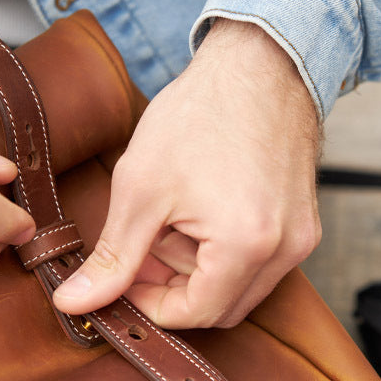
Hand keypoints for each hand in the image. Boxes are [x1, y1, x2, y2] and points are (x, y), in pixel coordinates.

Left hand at [52, 19, 320, 328]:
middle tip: (144, 246)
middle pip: (220, 308)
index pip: (195, 315)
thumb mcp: (141, 188)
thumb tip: (75, 302)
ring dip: (198, 269)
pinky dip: (225, 252)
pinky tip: (202, 212)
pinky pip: (259, 264)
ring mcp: (301, 239)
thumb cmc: (201, 115)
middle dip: (175, 286)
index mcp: (246, 246)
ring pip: (239, 288)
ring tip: (174, 220)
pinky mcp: (305, 226)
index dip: (150, 303)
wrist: (258, 65)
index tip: (126, 276)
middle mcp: (285, 252)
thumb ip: (112, 257)